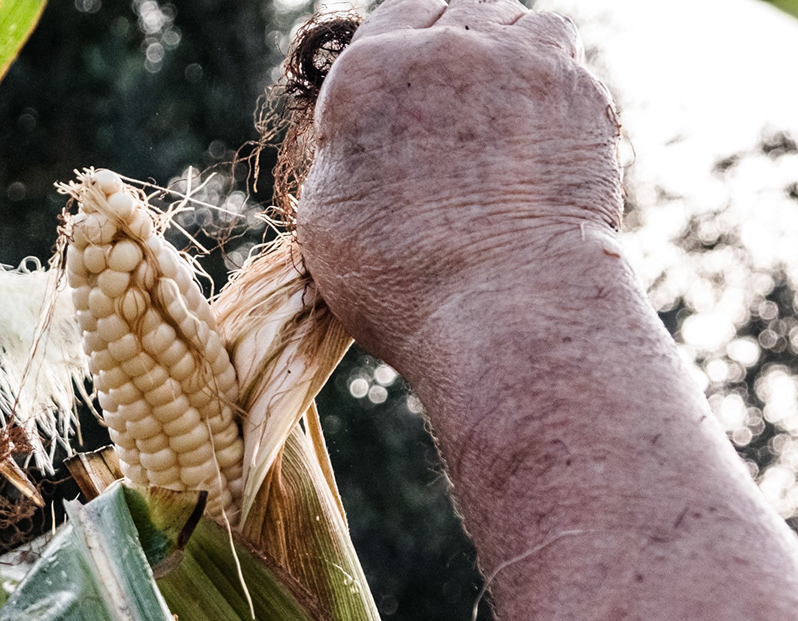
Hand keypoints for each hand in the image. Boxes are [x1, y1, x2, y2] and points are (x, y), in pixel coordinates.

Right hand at [295, 0, 619, 370]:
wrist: (504, 305)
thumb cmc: (399, 279)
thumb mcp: (327, 215)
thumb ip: (347, 148)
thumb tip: (363, 133)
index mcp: (367, 73)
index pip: (391, 18)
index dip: (401, 50)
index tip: (407, 88)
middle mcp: (445, 49)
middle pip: (456, 12)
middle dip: (453, 46)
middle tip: (450, 103)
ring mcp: (521, 63)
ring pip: (517, 22)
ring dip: (505, 53)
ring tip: (496, 109)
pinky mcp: (579, 91)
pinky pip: (562, 62)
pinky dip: (548, 84)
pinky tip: (534, 131)